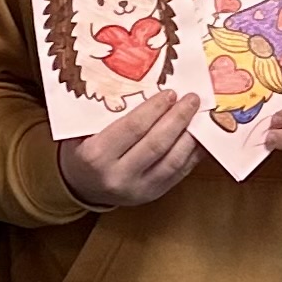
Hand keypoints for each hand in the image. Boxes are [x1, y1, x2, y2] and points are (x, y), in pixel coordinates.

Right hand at [57, 90, 200, 209]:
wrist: (81, 186)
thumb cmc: (82, 150)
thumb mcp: (81, 130)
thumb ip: (105, 113)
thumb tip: (144, 86)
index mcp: (96, 155)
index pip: (133, 128)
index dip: (155, 109)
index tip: (170, 93)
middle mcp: (117, 175)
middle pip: (156, 144)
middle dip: (178, 118)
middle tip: (191, 99)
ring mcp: (137, 189)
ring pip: (173, 161)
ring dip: (190, 136)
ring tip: (199, 116)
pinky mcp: (153, 195)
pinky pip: (179, 173)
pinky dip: (193, 154)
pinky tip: (200, 137)